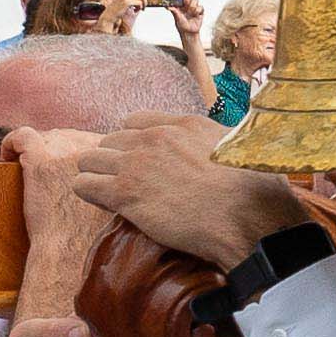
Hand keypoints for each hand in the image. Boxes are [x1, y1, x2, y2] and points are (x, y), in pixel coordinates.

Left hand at [68, 113, 293, 272]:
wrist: (244, 215)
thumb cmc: (251, 189)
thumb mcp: (238, 150)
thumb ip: (220, 143)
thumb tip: (227, 150)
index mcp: (183, 124)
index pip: (135, 121)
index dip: (132, 141)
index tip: (138, 160)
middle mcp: (155, 138)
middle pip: (109, 140)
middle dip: (112, 160)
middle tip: (123, 183)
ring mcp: (136, 164)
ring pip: (89, 160)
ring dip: (95, 175)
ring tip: (107, 194)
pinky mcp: (124, 193)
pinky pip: (84, 184)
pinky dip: (88, 192)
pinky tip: (102, 203)